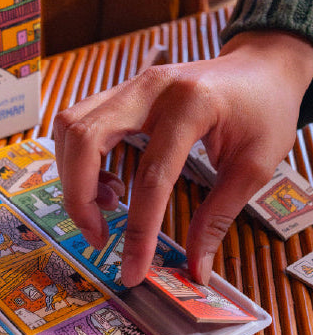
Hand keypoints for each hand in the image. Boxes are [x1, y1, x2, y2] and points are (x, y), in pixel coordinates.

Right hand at [53, 30, 312, 287]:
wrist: (262, 65)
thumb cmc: (264, 110)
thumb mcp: (255, 166)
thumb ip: (218, 217)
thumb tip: (195, 268)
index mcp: (190, 106)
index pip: (151, 175)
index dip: (137, 229)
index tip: (131, 269)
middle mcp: (148, 88)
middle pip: (84, 138)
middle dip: (78, 195)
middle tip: (97, 234)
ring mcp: (128, 84)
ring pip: (70, 126)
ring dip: (73, 175)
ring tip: (107, 204)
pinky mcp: (119, 91)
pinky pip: (78, 122)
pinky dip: (78, 158)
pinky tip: (109, 181)